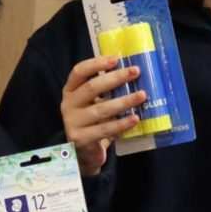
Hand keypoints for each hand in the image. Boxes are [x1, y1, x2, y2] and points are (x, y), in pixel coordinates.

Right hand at [61, 56, 146, 175]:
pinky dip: (121, 124)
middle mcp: (68, 104)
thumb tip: (132, 72)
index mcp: (70, 90)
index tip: (116, 59)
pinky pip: (104, 130)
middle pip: (92, 87)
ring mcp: (72, 122)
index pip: (79, 72)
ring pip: (101, 109)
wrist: (83, 152)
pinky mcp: (80, 139)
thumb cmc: (93, 121)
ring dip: (124, 101)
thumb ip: (106, 90)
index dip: (96, 64)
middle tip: (135, 72)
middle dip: (115, 78)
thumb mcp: (94, 102)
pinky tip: (135, 118)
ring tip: (142, 95)